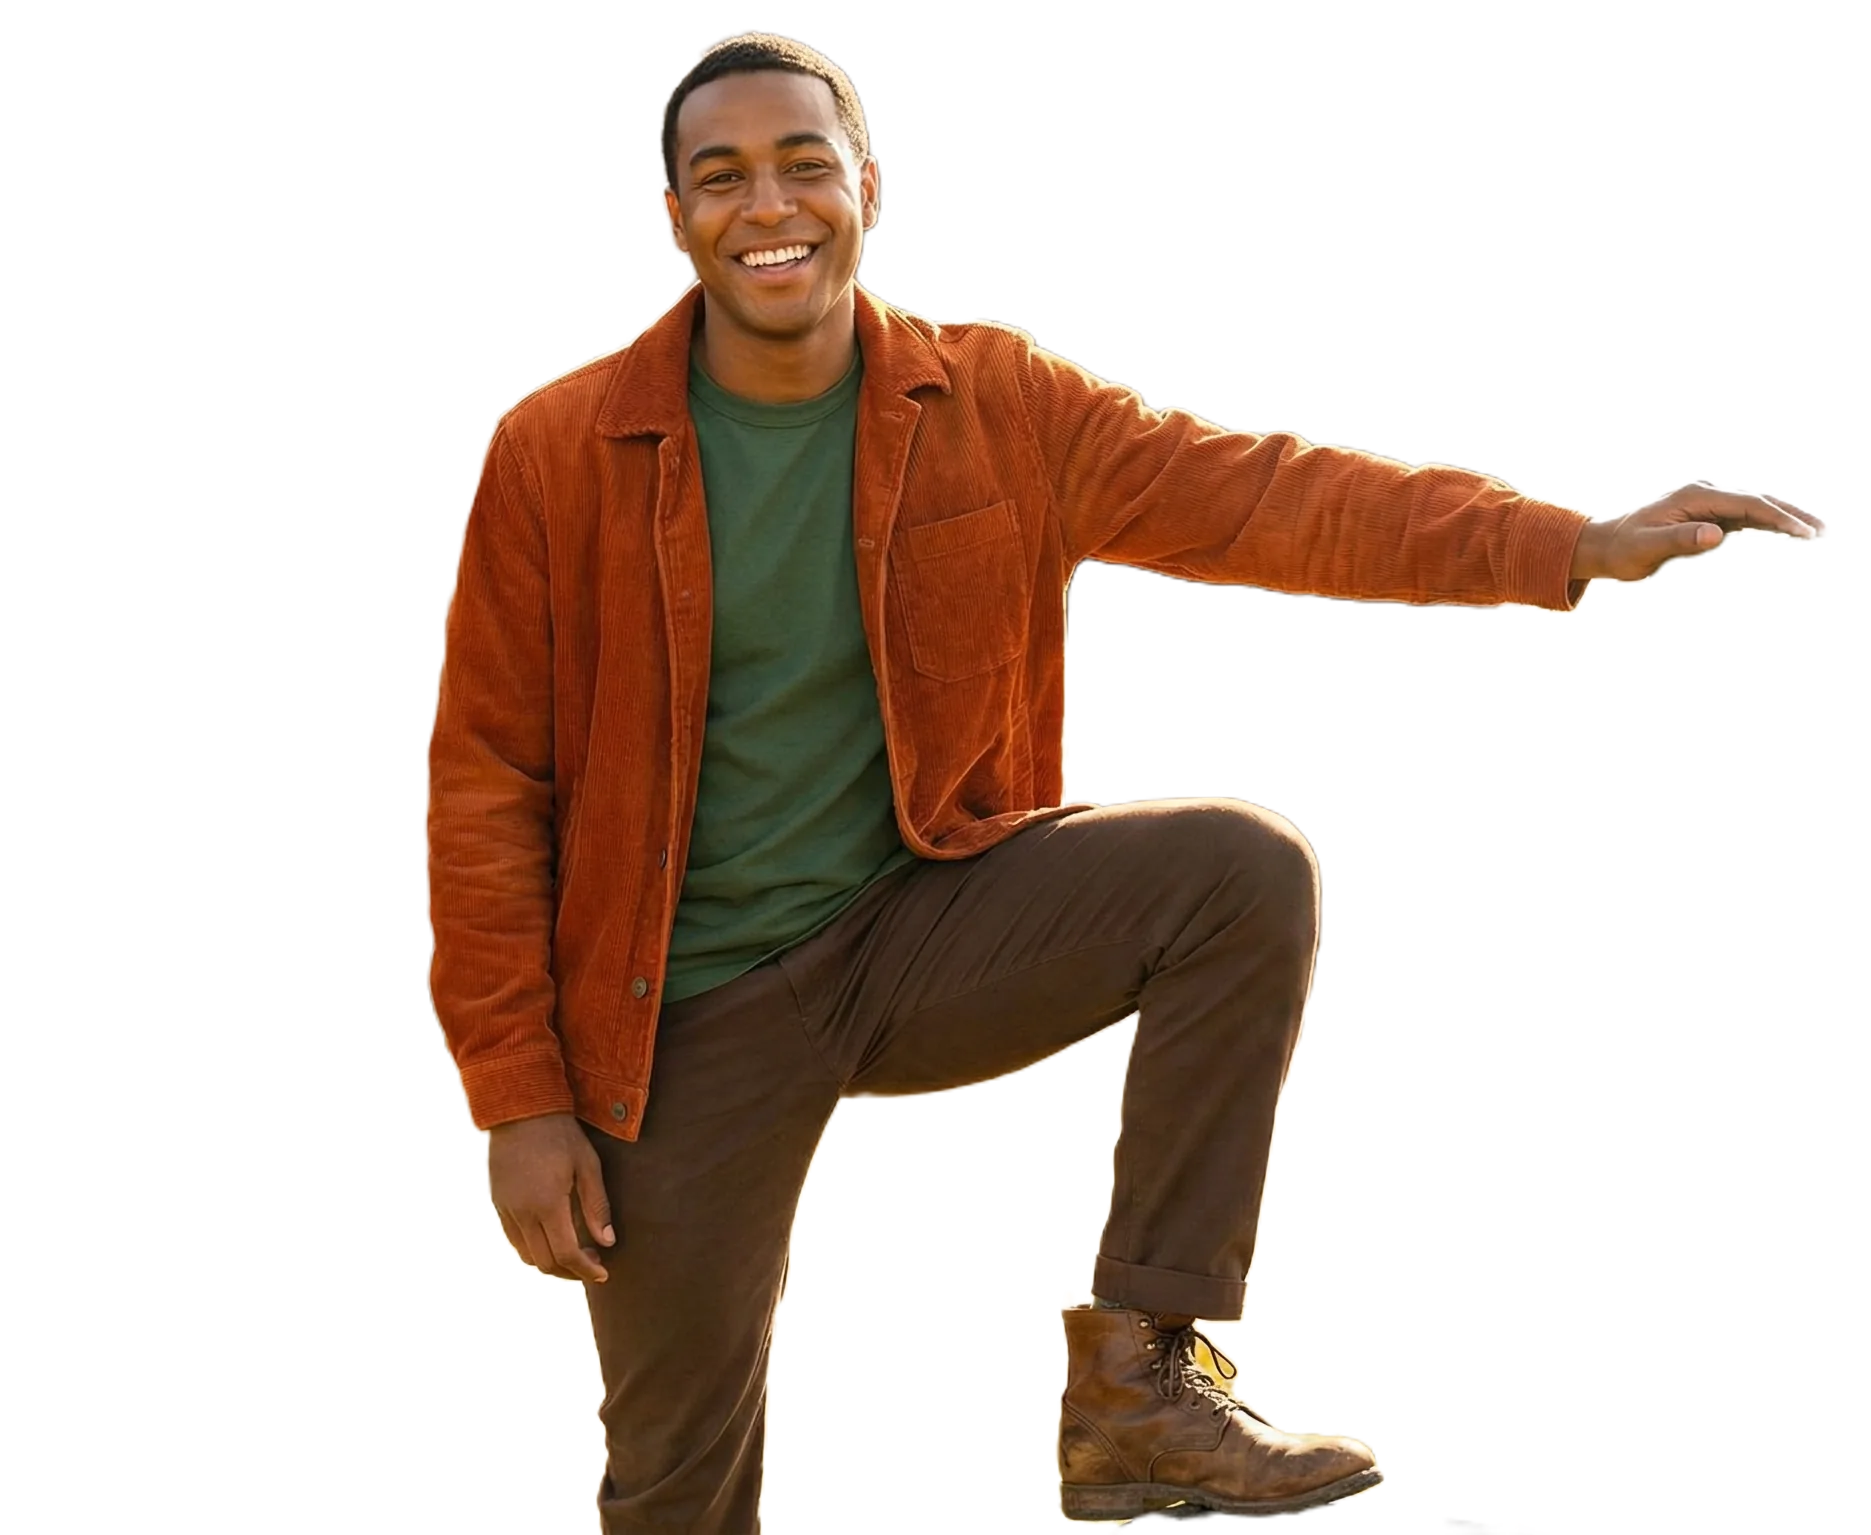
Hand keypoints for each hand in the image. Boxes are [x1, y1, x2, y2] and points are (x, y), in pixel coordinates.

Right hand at [486, 1112, 614, 1282]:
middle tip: (594, 1265)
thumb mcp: (588, 1165)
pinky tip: (552, 1238)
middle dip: (571, 1271)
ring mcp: (506, 1210)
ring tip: (576, 1253)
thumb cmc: (561, 1134)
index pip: (566, 1253)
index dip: (586, 1270)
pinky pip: (515, 1239)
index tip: (603, 1274)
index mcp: (547, 1203)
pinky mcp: (499, 1204)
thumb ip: (597, 1206)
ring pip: (527, 1255)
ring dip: (552, 1262)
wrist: (521, 1111)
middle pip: (545, 1261)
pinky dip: (535, 1249)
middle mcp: (522, 1212)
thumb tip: (607, 1242)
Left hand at [1568, 481, 1833, 583]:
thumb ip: (1679, 539)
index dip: (1780, 519)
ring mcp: (1710, 506)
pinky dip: (1773, 525)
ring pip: (1760, 508)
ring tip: (1821, 532)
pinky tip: (1792, 535)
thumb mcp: (1647, 546)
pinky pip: (1749, 519)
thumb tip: (1715, 534)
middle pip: (1762, 502)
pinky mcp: (1710, 518)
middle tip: (1829, 532)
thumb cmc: (1624, 548)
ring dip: (1790, 518)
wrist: (1605, 545)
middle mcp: (1707, 496)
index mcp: (1696, 497)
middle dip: (1797, 515)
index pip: (1749, 506)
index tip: (1805, 533)